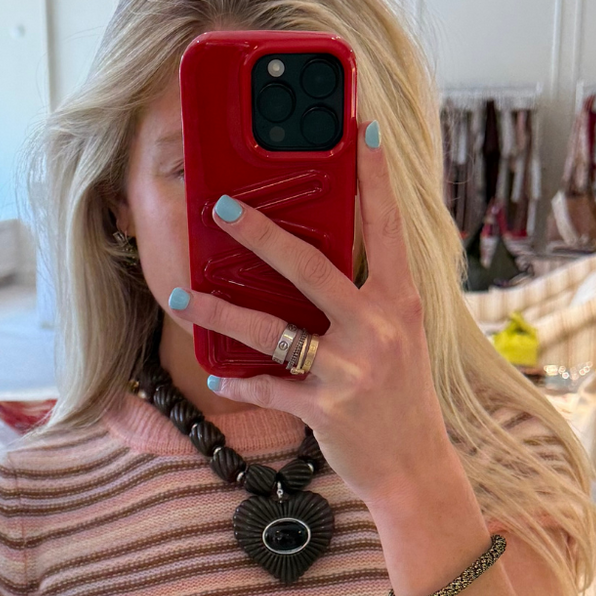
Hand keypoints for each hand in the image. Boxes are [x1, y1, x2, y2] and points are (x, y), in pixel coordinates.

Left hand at [165, 123, 463, 510]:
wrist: (415, 468)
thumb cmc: (402, 397)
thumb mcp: (400, 337)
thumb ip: (370, 296)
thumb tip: (322, 257)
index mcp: (398, 302)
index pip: (385, 227)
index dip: (374, 178)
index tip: (361, 128)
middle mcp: (376, 328)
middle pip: (308, 268)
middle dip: (259, 234)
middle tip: (220, 206)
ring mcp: (349, 369)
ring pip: (270, 331)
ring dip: (218, 313)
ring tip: (181, 296)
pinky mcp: (324, 408)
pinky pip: (267, 388)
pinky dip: (239, 382)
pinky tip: (218, 372)